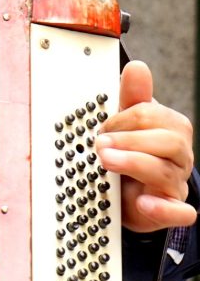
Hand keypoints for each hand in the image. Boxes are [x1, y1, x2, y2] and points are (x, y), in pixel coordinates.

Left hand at [94, 60, 195, 234]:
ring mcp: (176, 183)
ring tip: (106, 161)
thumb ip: (132, 97)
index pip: (153, 116)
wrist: (131, 193)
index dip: (122, 119)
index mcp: (171, 129)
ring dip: (133, 164)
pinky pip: (179, 212)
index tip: (101, 127)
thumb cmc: (132, 152)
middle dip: (130, 140)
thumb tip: (137, 68)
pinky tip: (143, 202)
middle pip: (169, 143)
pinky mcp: (171, 209)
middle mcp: (178, 156)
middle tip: (100, 143)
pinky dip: (162, 208)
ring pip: (165, 172)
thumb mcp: (129, 123)